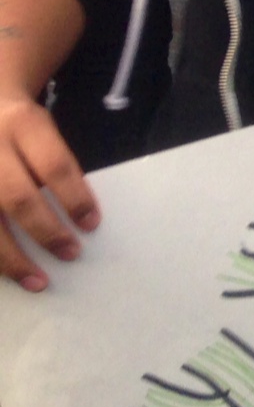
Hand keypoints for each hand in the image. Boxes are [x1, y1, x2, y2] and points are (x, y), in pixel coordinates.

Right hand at [0, 92, 95, 291]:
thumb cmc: (17, 127)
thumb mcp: (41, 130)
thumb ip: (53, 166)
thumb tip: (78, 217)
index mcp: (23, 125)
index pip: (55, 166)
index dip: (75, 198)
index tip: (91, 225)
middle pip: (18, 197)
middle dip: (45, 232)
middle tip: (70, 254)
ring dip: (9, 258)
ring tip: (35, 280)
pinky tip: (2, 272)